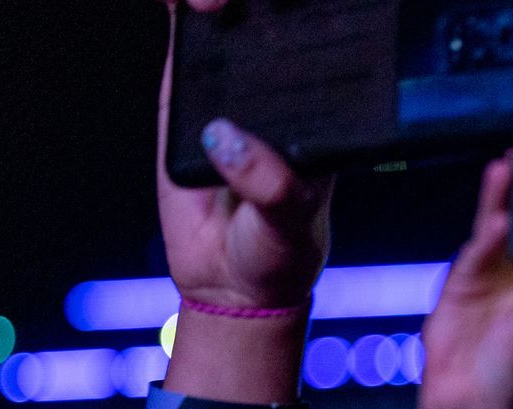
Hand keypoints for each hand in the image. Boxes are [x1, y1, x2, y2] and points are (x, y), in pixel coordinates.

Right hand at [157, 0, 331, 308]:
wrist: (231, 277)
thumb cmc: (280, 248)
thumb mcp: (291, 223)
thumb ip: (272, 188)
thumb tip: (226, 139)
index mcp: (330, 111)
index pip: (332, 40)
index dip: (319, 12)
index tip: (298, 8)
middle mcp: (288, 87)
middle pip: (280, 16)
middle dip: (263, 0)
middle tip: (232, 4)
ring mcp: (237, 82)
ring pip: (232, 13)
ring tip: (207, 5)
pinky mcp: (188, 87)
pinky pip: (185, 33)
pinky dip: (180, 7)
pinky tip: (182, 4)